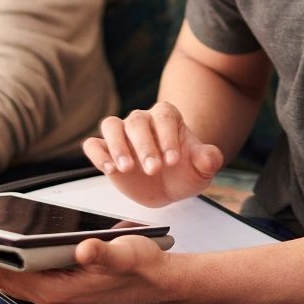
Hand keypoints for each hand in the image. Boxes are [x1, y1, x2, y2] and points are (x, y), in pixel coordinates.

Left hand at [0, 233, 175, 303]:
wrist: (160, 282)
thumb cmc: (141, 266)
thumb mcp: (125, 253)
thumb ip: (103, 252)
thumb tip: (85, 249)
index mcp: (61, 290)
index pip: (10, 276)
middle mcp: (54, 297)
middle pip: (5, 280)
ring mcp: (58, 295)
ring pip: (14, 281)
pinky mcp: (63, 289)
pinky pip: (27, 280)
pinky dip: (12, 265)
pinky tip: (10, 247)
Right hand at [85, 101, 223, 206]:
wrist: (168, 186)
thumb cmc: (185, 171)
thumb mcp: (202, 169)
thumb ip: (208, 160)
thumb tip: (209, 157)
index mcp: (167, 117)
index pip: (164, 117)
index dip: (168, 137)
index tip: (173, 160)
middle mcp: (142, 120)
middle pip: (137, 121)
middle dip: (144, 146)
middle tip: (153, 170)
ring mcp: (122, 134)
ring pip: (111, 126)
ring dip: (117, 146)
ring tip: (126, 168)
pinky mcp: (106, 150)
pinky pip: (94, 144)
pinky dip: (98, 154)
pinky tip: (108, 169)